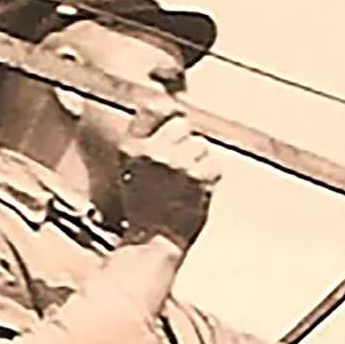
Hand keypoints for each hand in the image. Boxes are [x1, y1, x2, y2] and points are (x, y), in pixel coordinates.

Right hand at [116, 95, 220, 248]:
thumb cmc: (144, 206)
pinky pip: (214, 164)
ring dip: (198, 163)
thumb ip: (144, 135)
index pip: (156, 107)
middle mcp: (152, 151)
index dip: (171, 113)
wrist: (154, 240)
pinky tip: (195, 193)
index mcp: (131, 147)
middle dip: (185, 144)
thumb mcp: (130, 166)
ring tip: (184, 186)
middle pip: (183, 126)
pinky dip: (210, 178)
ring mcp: (177, 163)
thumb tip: (167, 103)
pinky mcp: (199, 177)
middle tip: (177, 171)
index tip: (175, 119)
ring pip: (200, 146)